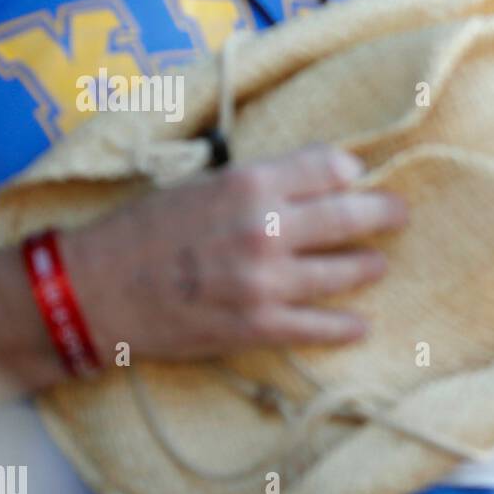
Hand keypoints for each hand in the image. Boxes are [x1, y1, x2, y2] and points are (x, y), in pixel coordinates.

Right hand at [59, 143, 407, 361]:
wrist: (94, 291)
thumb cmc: (145, 229)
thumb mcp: (202, 183)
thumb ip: (262, 180)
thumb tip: (327, 171)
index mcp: (249, 183)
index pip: (331, 166)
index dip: (351, 170)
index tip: (359, 176)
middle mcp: (265, 228)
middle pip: (353, 214)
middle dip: (385, 212)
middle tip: (398, 214)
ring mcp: (266, 281)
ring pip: (348, 271)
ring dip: (368, 267)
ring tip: (375, 265)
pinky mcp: (260, 325)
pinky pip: (322, 327)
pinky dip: (346, 326)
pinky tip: (360, 324)